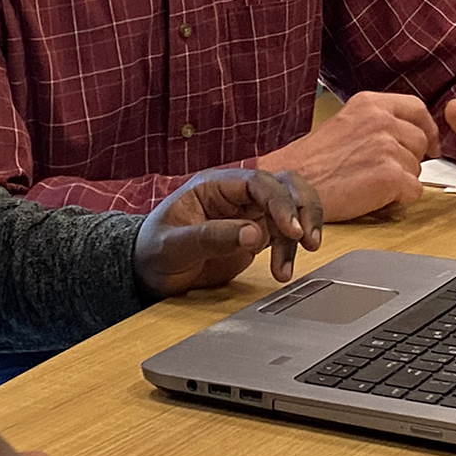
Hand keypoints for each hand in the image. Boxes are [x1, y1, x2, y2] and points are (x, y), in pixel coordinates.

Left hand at [135, 168, 322, 295]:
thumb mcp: (173, 246)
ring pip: (292, 207)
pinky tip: (285, 269)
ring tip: (294, 263)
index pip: (258, 182)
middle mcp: (236, 195)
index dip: (279, 202)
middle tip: (307, 239)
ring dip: (302, 230)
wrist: (148, 272)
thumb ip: (211, 237)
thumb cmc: (153, 251)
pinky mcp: (256, 234)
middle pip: (285, 186)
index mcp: (214, 186)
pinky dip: (292, 248)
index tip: (291, 229)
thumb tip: (254, 234)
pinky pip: (286, 232)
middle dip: (303, 209)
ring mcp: (249, 213)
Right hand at [259, 91, 440, 220]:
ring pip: (418, 168)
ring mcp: (387, 147)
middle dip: (410, 159)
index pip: (417, 109)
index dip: (426, 128)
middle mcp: (381, 120)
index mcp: (369, 103)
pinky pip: (414, 190)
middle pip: (421, 140)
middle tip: (385, 171)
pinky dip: (398, 199)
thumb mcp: (345, 123)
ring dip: (401, 180)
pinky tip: (373, 197)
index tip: (428, 144)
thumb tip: (409, 133)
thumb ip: (376, 122)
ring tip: (370, 183)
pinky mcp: (390, 176)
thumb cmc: (310, 161)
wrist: (290, 185)